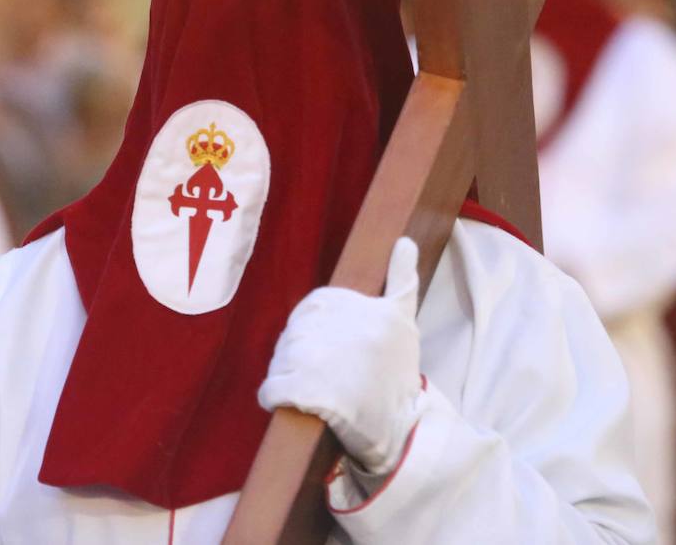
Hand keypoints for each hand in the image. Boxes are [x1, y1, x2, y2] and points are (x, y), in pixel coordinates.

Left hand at [258, 236, 424, 474]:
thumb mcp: (404, 324)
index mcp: (368, 307)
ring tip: (313, 393)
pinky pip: (271, 388)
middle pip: (296, 332)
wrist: (398, 434)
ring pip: (282, 358)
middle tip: (324, 378)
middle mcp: (345, 328)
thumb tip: (404, 241)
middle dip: (301, 355)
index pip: (314, 308)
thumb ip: (401, 280)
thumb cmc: (395, 379)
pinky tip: (292, 404)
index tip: (333, 355)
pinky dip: (274, 398)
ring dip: (288, 376)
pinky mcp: (306, 390)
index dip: (317, 334)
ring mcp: (323, 358)